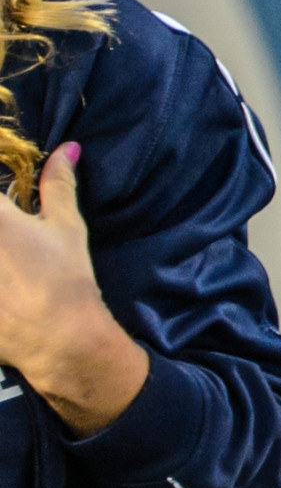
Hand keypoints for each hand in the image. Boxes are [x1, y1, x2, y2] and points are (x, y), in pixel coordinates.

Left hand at [0, 145, 146, 438]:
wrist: (58, 339)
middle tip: (12, 244)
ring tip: (8, 264)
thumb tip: (68, 149)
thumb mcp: (66, 227)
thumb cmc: (66, 278)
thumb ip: (59, 184)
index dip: (2, 201)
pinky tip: (3, 281)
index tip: (9, 206)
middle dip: (2, 224)